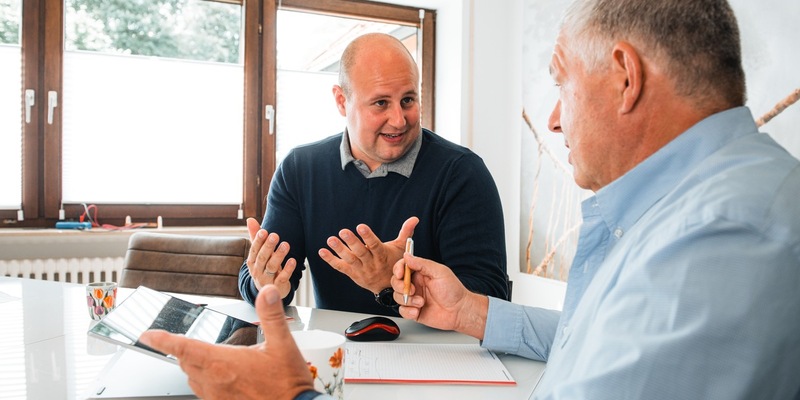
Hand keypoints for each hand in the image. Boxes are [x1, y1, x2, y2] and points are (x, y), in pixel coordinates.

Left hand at [139, 285, 314, 399]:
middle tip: (182, 340)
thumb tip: (267, 292)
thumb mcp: (283, 344)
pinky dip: (204, 380)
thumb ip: (272, 316)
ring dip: (194, 365)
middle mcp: (215, 381)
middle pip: (185, 362)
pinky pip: (203, 391)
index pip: (183, 347)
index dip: (162, 340)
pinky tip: (221, 376)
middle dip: (183, 349)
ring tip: (206, 356)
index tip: (148, 334)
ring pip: (192, 377)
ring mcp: (217, 396)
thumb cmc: (288, 383)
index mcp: (224, 363)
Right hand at [246, 218, 295, 298]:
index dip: (258, 241)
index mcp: (252, 262)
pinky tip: (293, 260)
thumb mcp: (259, 253)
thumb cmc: (264, 266)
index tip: (264, 231)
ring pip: (272, 267)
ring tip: (286, 245)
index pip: (254, 250)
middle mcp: (257, 271)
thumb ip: (255, 236)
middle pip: (262, 258)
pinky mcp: (277, 286)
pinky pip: (282, 278)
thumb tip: (250, 219)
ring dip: (278, 256)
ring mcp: (267, 280)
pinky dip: (288, 270)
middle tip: (275, 235)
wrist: (268, 291)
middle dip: (268, 247)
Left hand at [318, 216, 417, 292]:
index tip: (361, 226)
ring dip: (339, 249)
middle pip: (361, 252)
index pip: (375, 245)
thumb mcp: (401, 249)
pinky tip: (322, 251)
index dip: (368, 236)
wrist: (388, 287)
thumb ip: (406, 232)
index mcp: (382, 255)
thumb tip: (414, 218)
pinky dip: (330, 259)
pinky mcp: (352, 274)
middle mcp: (371, 263)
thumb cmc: (394, 263)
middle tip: (343, 231)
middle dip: (352, 242)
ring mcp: (361, 269)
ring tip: (331, 239)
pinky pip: (340, 267)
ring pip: (349, 259)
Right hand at [390, 253, 488, 339]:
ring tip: (420, 302)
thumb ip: (422, 264)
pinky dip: (408, 311)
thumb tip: (407, 256)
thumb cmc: (453, 291)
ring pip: (397, 297)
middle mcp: (416, 285)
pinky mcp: (414, 311)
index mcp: (421, 273)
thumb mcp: (439, 272)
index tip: (400, 274)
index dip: (398, 269)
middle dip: (401, 286)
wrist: (459, 311)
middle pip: (396, 282)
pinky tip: (417, 311)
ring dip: (407, 300)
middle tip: (412, 290)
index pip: (403, 267)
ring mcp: (414, 298)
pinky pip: (402, 311)